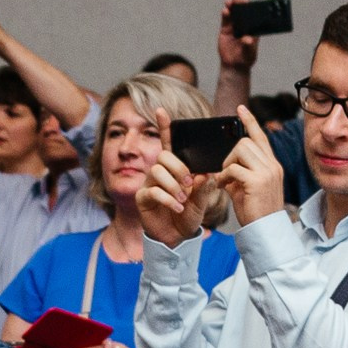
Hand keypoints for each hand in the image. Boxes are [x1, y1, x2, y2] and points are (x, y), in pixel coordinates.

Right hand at [137, 109, 225, 248]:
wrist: (177, 237)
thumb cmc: (188, 215)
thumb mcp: (202, 199)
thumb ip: (205, 185)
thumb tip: (204, 173)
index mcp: (175, 167)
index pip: (168, 142)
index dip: (164, 126)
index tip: (161, 110)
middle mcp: (159, 172)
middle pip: (163, 156)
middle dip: (179, 168)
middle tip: (190, 184)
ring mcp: (149, 184)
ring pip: (157, 171)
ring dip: (174, 185)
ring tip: (184, 200)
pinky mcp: (143, 198)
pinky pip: (153, 191)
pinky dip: (168, 199)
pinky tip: (178, 208)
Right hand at [216, 0, 258, 71]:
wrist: (234, 65)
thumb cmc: (245, 58)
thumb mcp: (249, 52)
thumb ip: (248, 45)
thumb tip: (247, 39)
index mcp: (252, 28)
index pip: (252, 15)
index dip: (250, 8)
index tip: (248, 2)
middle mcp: (244, 25)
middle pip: (242, 12)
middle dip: (240, 5)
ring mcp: (234, 27)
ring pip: (233, 14)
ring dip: (232, 7)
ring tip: (230, 1)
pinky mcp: (225, 30)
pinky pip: (225, 21)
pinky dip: (225, 15)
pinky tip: (225, 10)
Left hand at [216, 107, 283, 224]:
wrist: (265, 231)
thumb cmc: (255, 212)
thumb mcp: (246, 189)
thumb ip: (238, 175)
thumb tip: (224, 168)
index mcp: (271, 165)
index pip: (260, 136)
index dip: (249, 121)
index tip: (240, 109)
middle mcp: (272, 165)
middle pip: (246, 141)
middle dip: (229, 154)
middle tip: (224, 173)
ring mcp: (267, 172)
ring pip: (240, 150)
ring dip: (226, 164)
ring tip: (224, 180)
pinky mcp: (258, 181)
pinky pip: (233, 168)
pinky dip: (223, 176)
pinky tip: (222, 187)